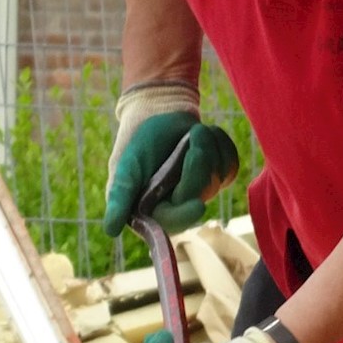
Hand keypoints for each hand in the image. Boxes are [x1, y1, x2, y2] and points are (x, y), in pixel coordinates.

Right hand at [103, 103, 240, 235]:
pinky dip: (221, 145)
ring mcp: (201, 190)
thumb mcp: (125, 166)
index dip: (185, 215)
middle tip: (194, 134)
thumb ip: (120, 196)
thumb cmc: (137, 140)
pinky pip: (231, 166)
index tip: (197, 205)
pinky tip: (205, 136)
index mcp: (152, 209)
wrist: (159, 113)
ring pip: (217, 177)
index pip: (172, 222)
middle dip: (197, 162)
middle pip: (199, 194)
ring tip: (193, 133)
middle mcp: (178, 204)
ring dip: (209, 147)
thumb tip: (111, 229)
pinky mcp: (218, 176)